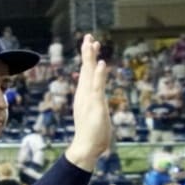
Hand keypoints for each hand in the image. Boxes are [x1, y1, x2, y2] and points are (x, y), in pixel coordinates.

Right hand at [64, 33, 110, 170]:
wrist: (86, 148)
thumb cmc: (92, 135)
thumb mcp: (95, 116)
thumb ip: (96, 107)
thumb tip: (97, 106)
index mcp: (85, 95)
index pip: (86, 73)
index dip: (88, 58)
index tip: (91, 44)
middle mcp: (84, 94)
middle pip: (85, 69)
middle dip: (87, 52)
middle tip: (88, 36)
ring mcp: (89, 98)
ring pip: (89, 74)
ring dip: (90, 57)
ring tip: (92, 42)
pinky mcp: (95, 105)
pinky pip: (97, 86)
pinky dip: (99, 74)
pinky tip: (101, 63)